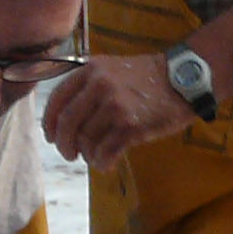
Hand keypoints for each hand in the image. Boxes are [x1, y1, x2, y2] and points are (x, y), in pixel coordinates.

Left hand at [43, 55, 198, 171]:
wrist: (183, 80)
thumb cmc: (148, 79)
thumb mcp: (112, 69)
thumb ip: (88, 86)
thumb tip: (65, 121)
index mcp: (91, 70)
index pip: (57, 100)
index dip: (49, 124)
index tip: (51, 137)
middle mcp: (99, 85)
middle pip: (67, 125)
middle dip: (65, 145)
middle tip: (70, 155)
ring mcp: (115, 105)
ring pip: (86, 141)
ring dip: (89, 155)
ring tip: (98, 157)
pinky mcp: (130, 126)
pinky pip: (105, 152)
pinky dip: (102, 163)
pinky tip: (107, 164)